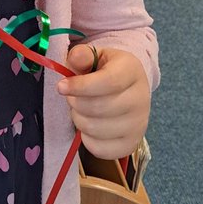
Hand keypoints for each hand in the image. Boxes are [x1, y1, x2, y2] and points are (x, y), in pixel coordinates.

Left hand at [57, 45, 150, 159]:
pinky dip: (86, 138)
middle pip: (99, 107)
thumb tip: (76, 58)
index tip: (61, 87)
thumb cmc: (105, 70)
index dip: (81, 86)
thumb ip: (83, 55)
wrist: (126, 88)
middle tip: (72, 98)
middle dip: (76, 103)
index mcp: (132, 71)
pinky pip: (99, 148)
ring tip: (80, 109)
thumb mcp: (95, 56)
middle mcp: (141, 99)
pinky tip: (89, 124)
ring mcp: (139, 125)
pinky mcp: (131, 144)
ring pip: (96, 129)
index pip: (108, 82)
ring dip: (79, 119)